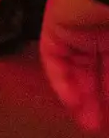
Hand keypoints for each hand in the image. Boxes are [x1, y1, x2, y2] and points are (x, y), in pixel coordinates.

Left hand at [44, 0, 108, 131]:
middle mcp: (98, 31)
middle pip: (94, 72)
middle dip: (96, 99)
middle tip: (96, 125)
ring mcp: (76, 29)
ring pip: (74, 69)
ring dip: (78, 96)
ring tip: (86, 121)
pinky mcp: (54, 27)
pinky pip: (55, 59)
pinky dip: (62, 81)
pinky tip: (72, 102)